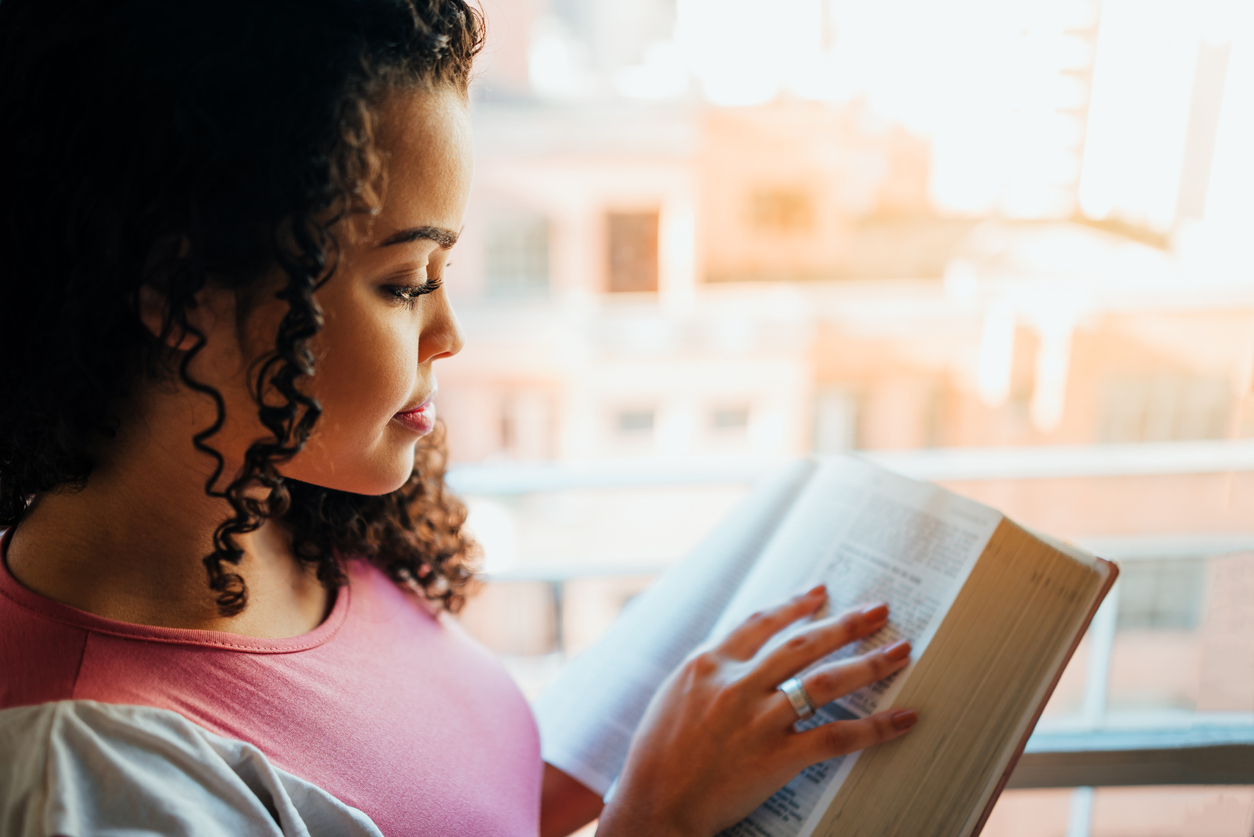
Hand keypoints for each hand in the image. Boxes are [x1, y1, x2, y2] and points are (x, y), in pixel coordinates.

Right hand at [596, 585, 916, 836]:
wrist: (655, 803)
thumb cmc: (658, 755)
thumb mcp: (675, 695)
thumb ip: (711, 671)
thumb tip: (742, 654)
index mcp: (708, 663)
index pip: (760, 622)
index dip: (794, 604)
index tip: (820, 593)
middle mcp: (736, 683)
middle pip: (802, 643)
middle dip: (845, 623)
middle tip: (878, 611)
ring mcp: (758, 719)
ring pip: (825, 682)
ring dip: (868, 663)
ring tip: (900, 651)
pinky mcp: (777, 756)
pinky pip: (836, 736)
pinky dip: (875, 727)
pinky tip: (902, 718)